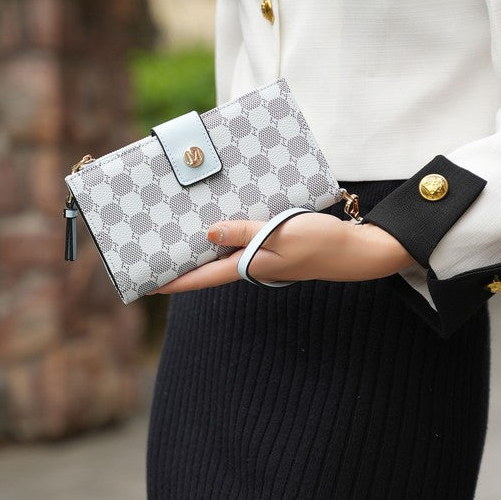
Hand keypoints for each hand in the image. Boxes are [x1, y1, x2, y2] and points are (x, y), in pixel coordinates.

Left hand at [147, 213, 416, 294]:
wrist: (354, 250)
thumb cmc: (320, 243)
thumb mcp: (280, 235)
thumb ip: (244, 232)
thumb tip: (209, 232)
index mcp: (247, 266)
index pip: (200, 279)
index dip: (172, 282)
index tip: (145, 284)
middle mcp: (249, 263)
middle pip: (206, 266)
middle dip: (181, 262)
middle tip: (153, 250)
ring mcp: (260, 255)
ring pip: (221, 251)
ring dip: (200, 244)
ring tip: (176, 231)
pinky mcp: (271, 244)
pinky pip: (240, 238)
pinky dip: (224, 230)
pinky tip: (218, 215)